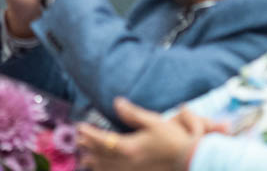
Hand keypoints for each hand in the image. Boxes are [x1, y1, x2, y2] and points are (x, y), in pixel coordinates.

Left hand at [77, 98, 206, 170]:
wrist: (188, 158)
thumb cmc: (172, 138)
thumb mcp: (152, 121)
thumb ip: (132, 113)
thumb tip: (116, 102)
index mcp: (129, 146)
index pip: (103, 139)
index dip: (90, 134)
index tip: (80, 128)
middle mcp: (127, 161)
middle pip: (102, 155)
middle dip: (89, 147)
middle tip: (78, 141)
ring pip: (108, 168)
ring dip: (95, 162)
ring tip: (85, 158)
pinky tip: (103, 170)